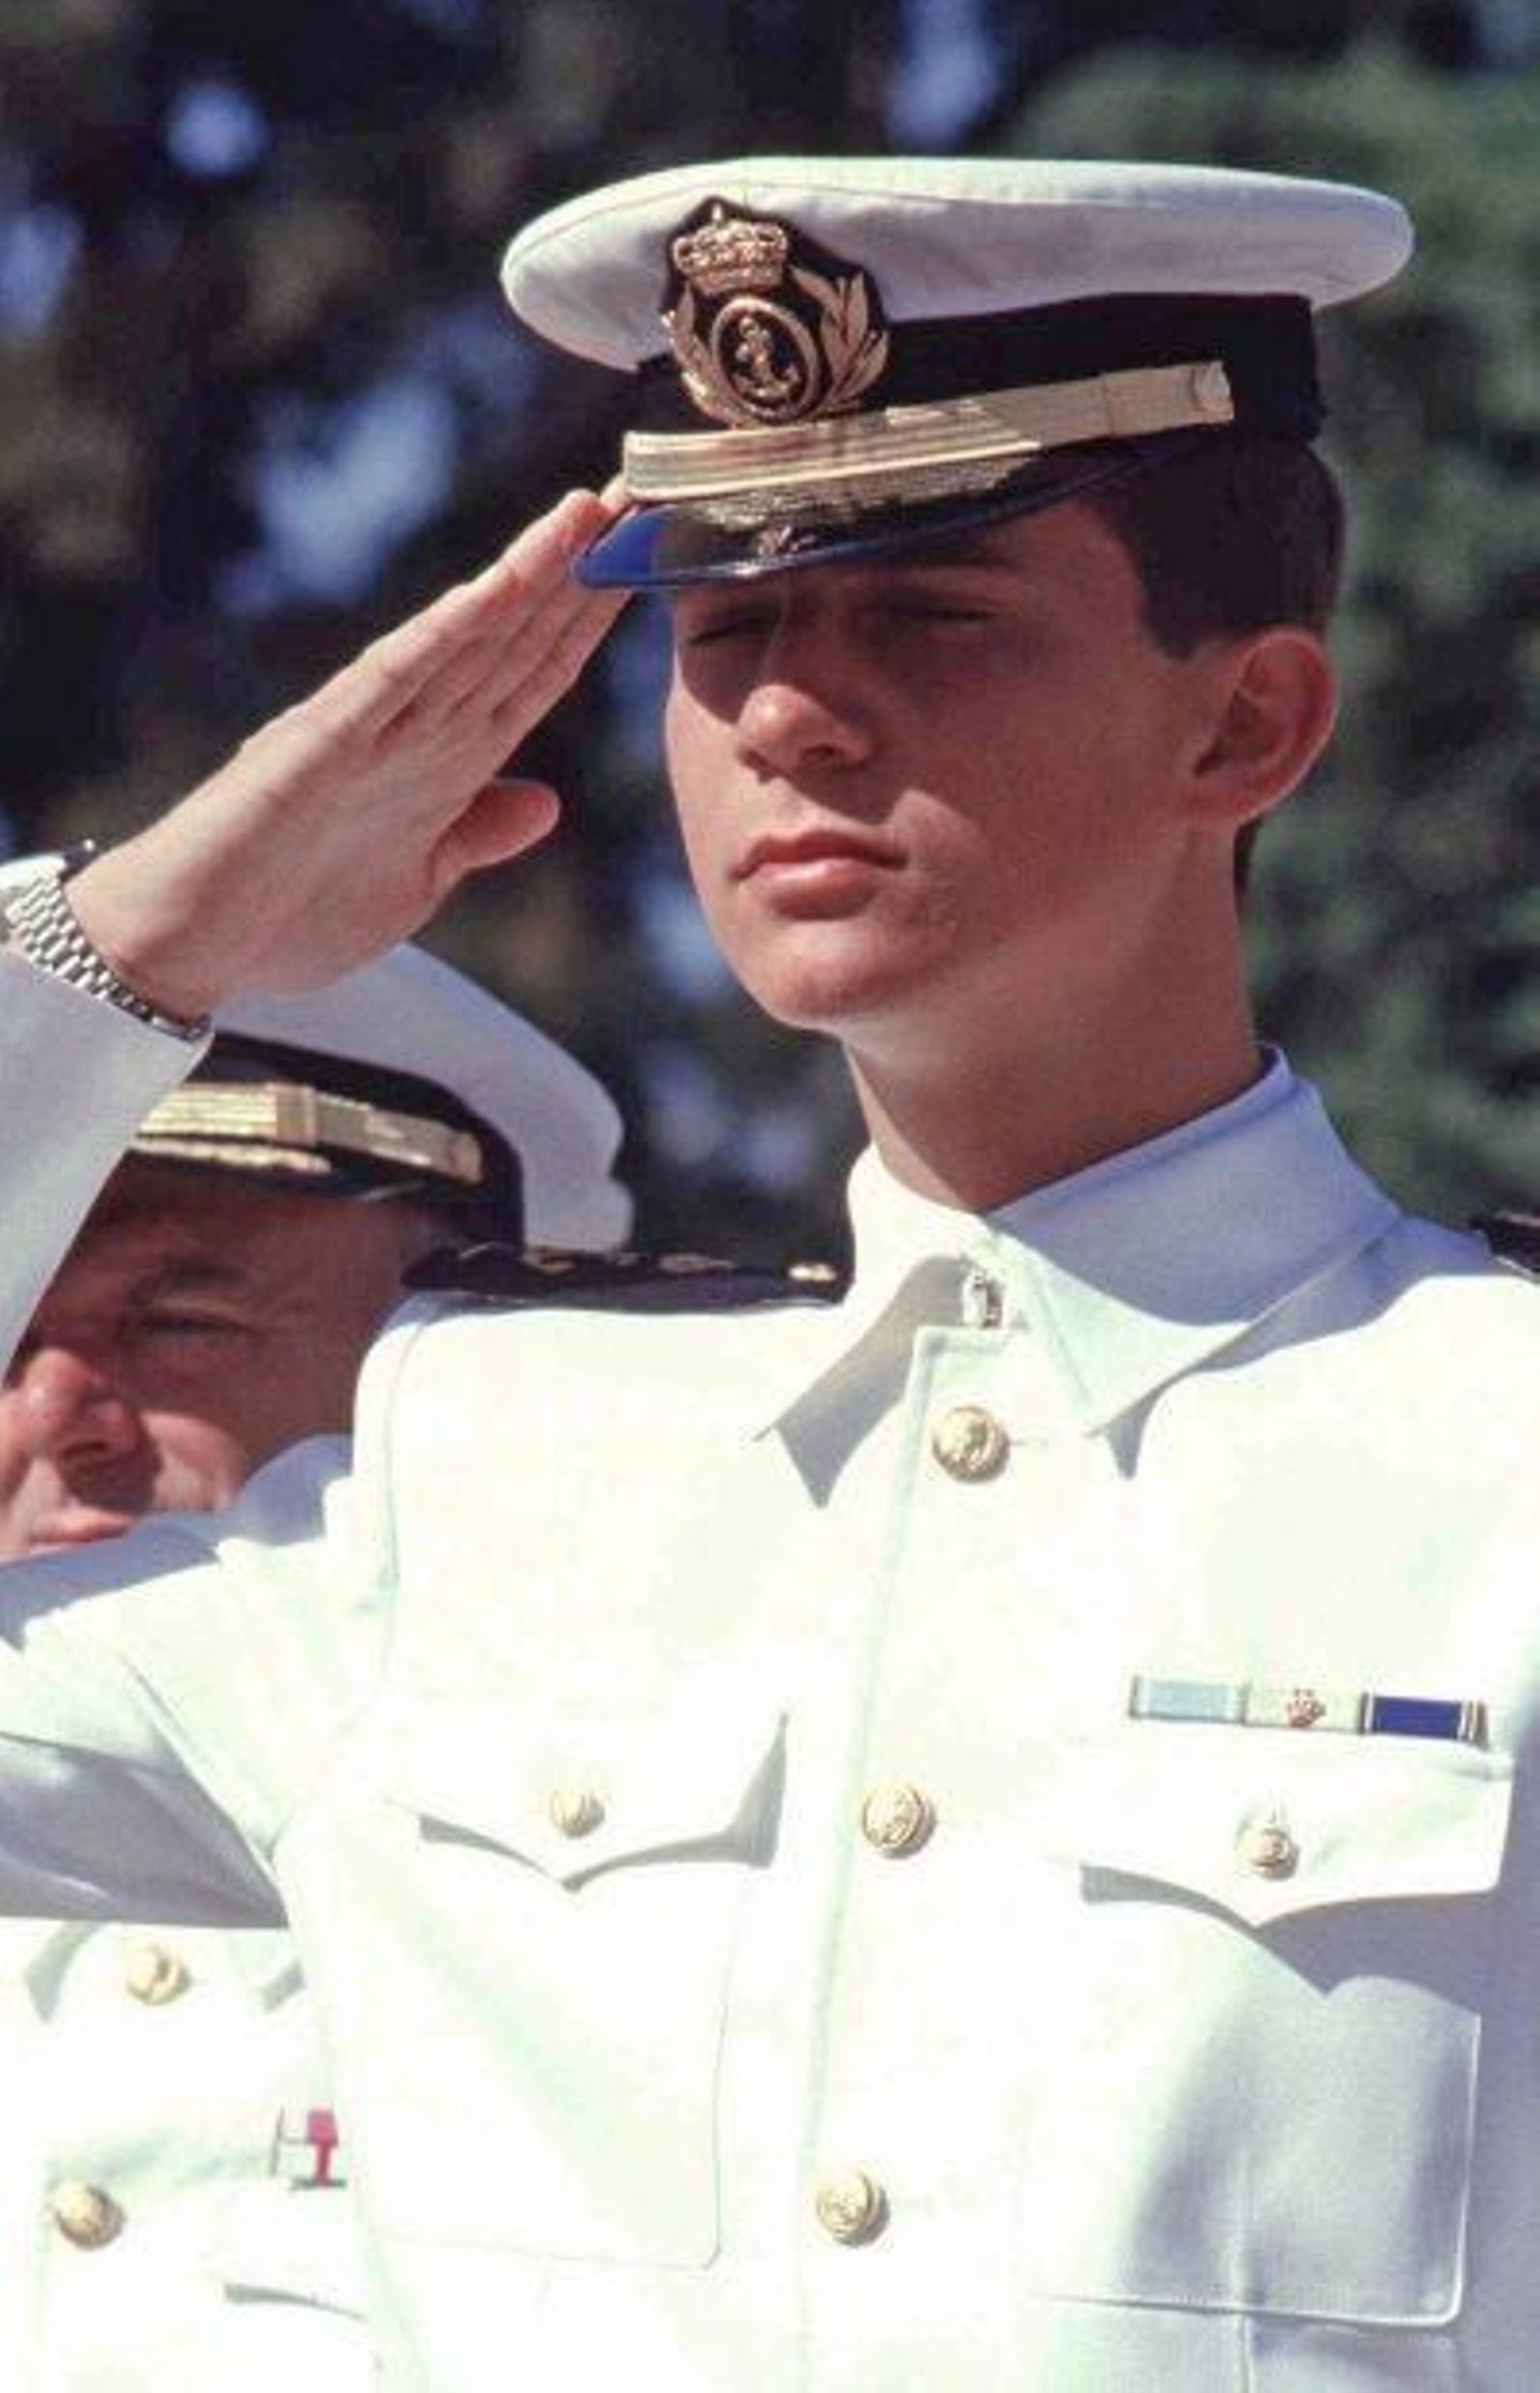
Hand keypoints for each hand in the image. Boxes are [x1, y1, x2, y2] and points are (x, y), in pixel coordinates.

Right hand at [68, 489, 628, 1015]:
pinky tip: (499, 586)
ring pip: (469, 637)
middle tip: (641, 494)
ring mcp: (369, 728)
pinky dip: (448, 631)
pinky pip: (397, 676)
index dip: (591, 621)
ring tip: (587, 510)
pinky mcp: (322, 741)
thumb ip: (475, 836)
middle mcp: (415, 730)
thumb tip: (546, 802)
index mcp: (445, 765)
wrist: (193, 946)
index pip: (535, 674)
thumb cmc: (291, 915)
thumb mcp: (416, 883)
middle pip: (516, 637)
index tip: (645, 561)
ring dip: (530, 575)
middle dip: (580, 573)